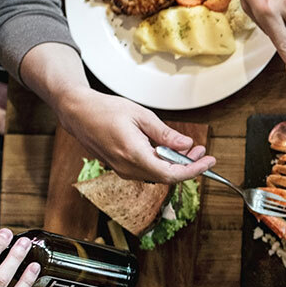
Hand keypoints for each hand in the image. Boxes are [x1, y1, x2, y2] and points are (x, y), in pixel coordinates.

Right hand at [56, 89, 212, 183]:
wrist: (77, 112)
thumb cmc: (105, 110)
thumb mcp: (141, 116)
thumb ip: (165, 134)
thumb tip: (185, 144)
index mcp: (133, 154)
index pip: (170, 173)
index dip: (193, 170)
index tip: (208, 161)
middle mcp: (127, 167)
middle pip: (166, 176)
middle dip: (188, 166)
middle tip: (201, 151)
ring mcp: (121, 169)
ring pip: (157, 174)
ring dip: (175, 164)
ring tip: (189, 149)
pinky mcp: (120, 167)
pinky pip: (146, 170)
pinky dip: (162, 163)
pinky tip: (169, 150)